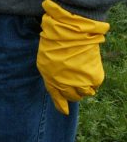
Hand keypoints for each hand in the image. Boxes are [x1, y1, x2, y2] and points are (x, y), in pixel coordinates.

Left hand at [37, 0, 109, 114]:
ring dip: (84, 86)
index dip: (60, 104)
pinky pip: (94, 85)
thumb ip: (52, 71)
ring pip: (84, 93)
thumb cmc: (55, 39)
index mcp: (48, 76)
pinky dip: (92, 80)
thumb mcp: (46, 56)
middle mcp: (63, 83)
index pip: (55, 95)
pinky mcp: (93, 78)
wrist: (70, 30)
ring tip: (83, 74)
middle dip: (73, 92)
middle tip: (76, 83)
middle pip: (71, 96)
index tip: (64, 111)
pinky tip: (89, 69)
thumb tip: (60, 82)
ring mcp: (78, 82)